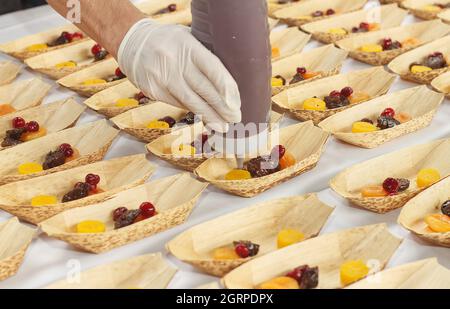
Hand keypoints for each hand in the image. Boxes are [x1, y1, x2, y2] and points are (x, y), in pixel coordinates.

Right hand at [118, 18, 241, 131]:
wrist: (132, 42)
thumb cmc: (170, 41)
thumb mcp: (187, 38)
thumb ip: (204, 54)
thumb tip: (228, 83)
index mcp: (187, 45)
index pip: (212, 68)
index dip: (226, 88)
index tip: (236, 102)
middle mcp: (174, 62)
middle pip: (204, 89)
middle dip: (222, 107)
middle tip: (235, 118)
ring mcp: (162, 78)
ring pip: (191, 102)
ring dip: (210, 116)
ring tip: (223, 126)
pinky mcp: (154, 90)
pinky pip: (179, 104)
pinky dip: (194, 111)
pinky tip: (206, 118)